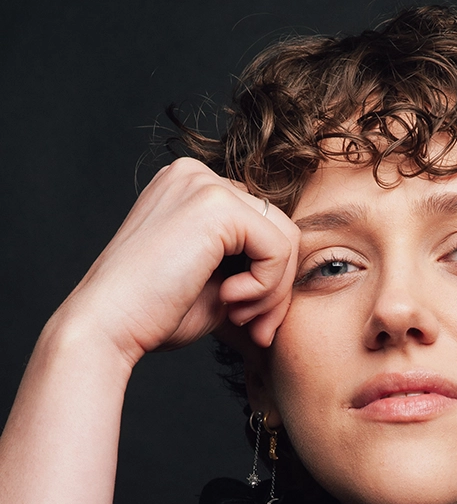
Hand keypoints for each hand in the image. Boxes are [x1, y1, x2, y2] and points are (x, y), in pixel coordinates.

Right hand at [56, 157, 298, 365]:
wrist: (107, 327)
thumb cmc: (154, 314)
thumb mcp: (217, 282)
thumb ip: (253, 264)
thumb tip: (303, 269)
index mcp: (191, 190)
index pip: (262, 226)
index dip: (270, 279)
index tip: (253, 322)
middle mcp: (196, 175)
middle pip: (279, 228)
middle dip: (279, 287)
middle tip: (257, 328)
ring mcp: (204, 184)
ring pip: (286, 237)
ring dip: (276, 290)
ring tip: (243, 318)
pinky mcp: (215, 204)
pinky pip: (279, 247)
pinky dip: (269, 285)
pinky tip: (232, 301)